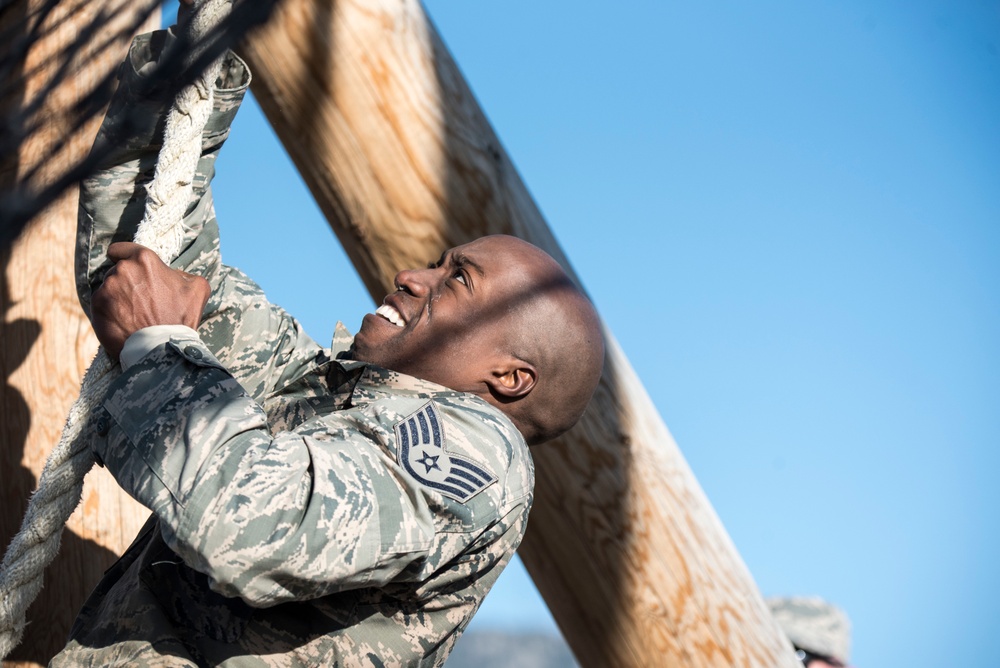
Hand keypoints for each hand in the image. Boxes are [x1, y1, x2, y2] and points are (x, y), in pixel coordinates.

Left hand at [92, 242, 210, 359]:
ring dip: (118, 296)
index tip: (127, 265)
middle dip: (127, 281)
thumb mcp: (198, 288)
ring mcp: (107, 288)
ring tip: (134, 314)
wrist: (162, 349)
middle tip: (141, 299)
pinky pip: (101, 305)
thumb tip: (173, 274)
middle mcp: (122, 270)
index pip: (122, 248)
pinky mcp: (96, 307)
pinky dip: (110, 311)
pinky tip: (124, 322)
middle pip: (117, 270)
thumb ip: (184, 274)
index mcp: (144, 260)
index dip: (124, 255)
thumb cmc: (180, 318)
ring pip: (109, 288)